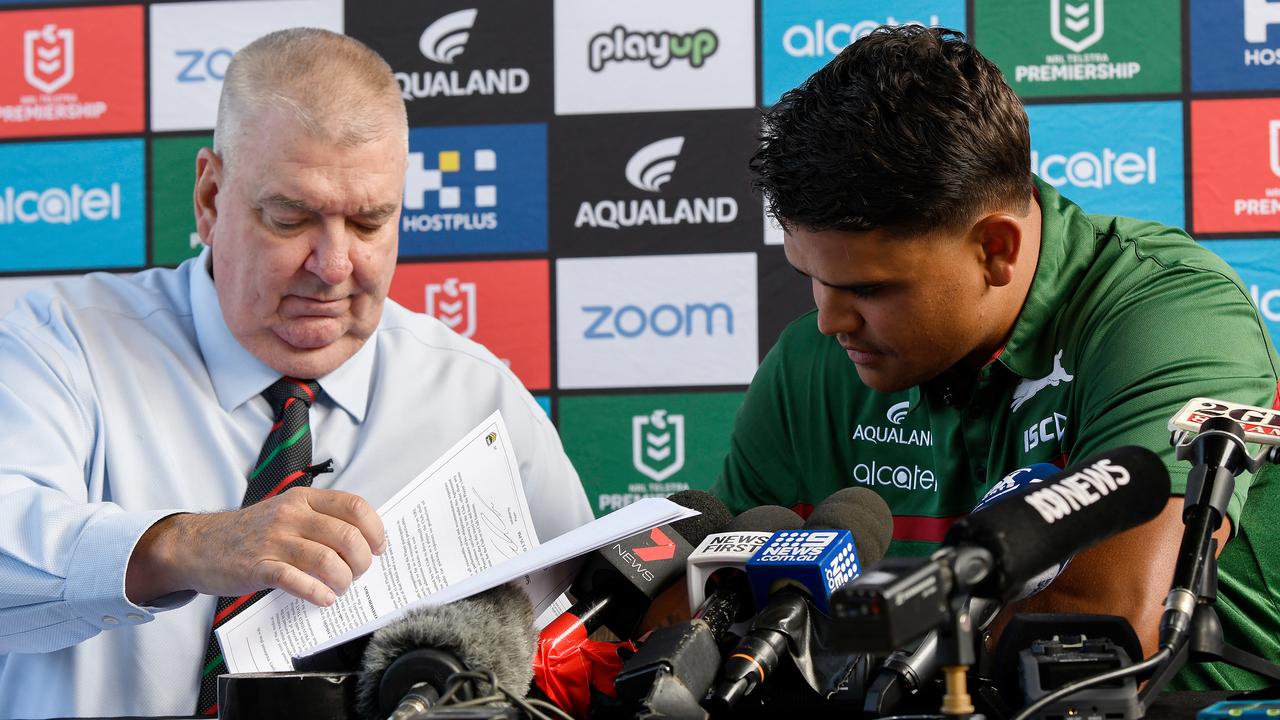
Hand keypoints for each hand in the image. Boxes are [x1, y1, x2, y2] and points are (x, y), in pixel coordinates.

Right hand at [127, 487, 385, 606]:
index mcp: (303, 499)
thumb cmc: (249, 532)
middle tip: (358, 573)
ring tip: (340, 588)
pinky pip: (298, 581)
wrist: (198, 544)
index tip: (377, 548)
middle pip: (347, 537)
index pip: (355, 507)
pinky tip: (323, 599)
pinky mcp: (258, 567)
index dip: (374, 530)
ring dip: (343, 580)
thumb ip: (319, 519)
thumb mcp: (286, 511)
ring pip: (328, 561)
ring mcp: (274, 541)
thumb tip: (361, 542)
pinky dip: (318, 593)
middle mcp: (291, 515)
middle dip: (362, 562)